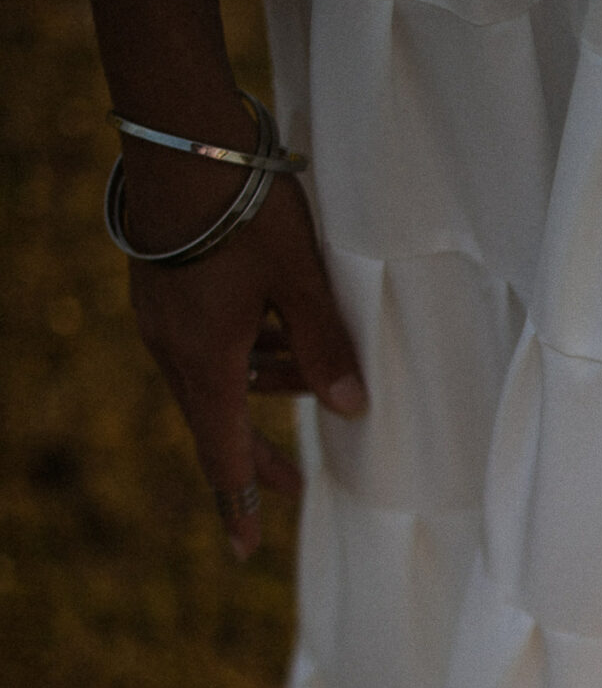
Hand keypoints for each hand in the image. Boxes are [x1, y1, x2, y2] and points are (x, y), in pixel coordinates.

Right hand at [121, 132, 366, 559]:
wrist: (181, 138)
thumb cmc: (245, 209)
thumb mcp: (301, 280)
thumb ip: (326, 345)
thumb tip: (352, 407)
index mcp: (205, 361)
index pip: (223, 453)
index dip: (240, 502)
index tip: (243, 549)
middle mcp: (173, 347)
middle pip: (219, 419)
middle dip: (259, 452)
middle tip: (295, 483)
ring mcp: (162, 316)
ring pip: (216, 374)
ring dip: (260, 388)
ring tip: (310, 387)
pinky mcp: (164, 286)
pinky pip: (206, 340)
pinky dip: (243, 351)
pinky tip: (276, 330)